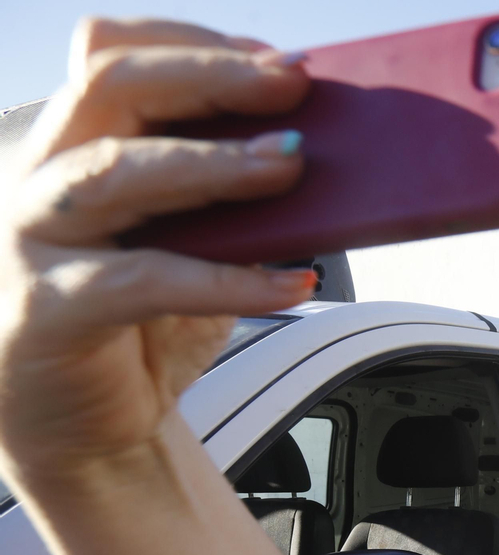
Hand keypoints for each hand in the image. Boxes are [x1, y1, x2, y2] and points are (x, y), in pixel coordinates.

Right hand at [0, 18, 312, 481]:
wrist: (94, 435)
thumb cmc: (148, 329)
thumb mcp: (201, 247)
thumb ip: (240, 200)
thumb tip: (333, 159)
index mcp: (74, 146)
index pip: (110, 54)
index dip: (192, 45)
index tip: (279, 59)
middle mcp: (41, 178)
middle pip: (108, 88)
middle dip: (209, 78)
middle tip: (293, 85)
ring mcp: (35, 242)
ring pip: (113, 173)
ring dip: (212, 162)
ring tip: (290, 164)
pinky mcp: (49, 312)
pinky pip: (143, 281)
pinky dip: (228, 280)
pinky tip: (293, 282)